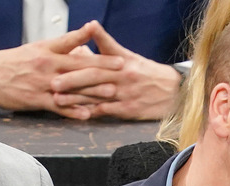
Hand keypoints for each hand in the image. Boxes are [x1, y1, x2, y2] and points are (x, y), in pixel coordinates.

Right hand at [0, 22, 123, 118]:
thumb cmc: (17, 61)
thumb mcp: (39, 48)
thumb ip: (63, 45)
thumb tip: (85, 39)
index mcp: (48, 52)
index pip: (75, 48)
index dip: (97, 51)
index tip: (117, 54)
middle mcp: (47, 66)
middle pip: (78, 67)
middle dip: (102, 68)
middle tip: (122, 70)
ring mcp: (43, 84)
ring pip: (71, 88)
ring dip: (92, 90)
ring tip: (112, 92)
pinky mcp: (36, 100)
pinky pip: (57, 107)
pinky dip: (72, 111)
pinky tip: (87, 115)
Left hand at [51, 21, 181, 119]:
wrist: (176, 91)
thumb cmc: (148, 73)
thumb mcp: (129, 55)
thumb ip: (107, 44)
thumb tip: (90, 28)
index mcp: (122, 62)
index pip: (97, 60)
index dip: (77, 62)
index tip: (58, 63)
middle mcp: (124, 77)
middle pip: (95, 78)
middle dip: (72, 81)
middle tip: (53, 84)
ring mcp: (127, 95)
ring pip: (98, 96)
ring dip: (77, 99)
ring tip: (58, 101)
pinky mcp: (130, 110)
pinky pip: (108, 111)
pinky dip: (93, 113)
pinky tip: (79, 114)